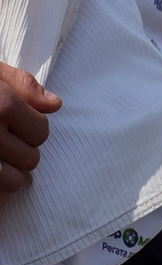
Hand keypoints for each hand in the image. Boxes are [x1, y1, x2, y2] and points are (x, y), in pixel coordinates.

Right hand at [0, 62, 61, 193]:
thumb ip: (20, 83)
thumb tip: (54, 104)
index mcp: (2, 105)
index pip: (41, 132)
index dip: (30, 128)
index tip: (13, 124)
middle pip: (31, 158)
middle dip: (19, 150)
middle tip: (1, 139)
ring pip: (13, 182)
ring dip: (6, 172)